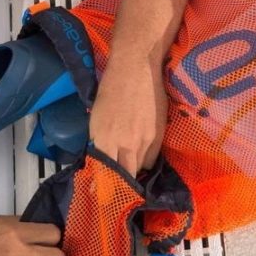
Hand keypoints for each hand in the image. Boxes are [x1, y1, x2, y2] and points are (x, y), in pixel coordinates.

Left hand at [88, 58, 167, 175]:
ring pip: (138, 168)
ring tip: (129, 170)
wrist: (136, 67)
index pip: (104, 173)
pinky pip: (152, 158)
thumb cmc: (110, 88)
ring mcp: (143, 141)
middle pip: (124, 176)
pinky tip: (141, 156)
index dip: (104, 183)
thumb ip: (100, 140)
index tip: (102, 189)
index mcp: (104, 139)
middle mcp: (124, 144)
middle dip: (120, 182)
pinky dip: (145, 160)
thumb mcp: (97, 117)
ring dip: (133, 170)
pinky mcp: (158, 135)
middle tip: (117, 184)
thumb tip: (102, 157)